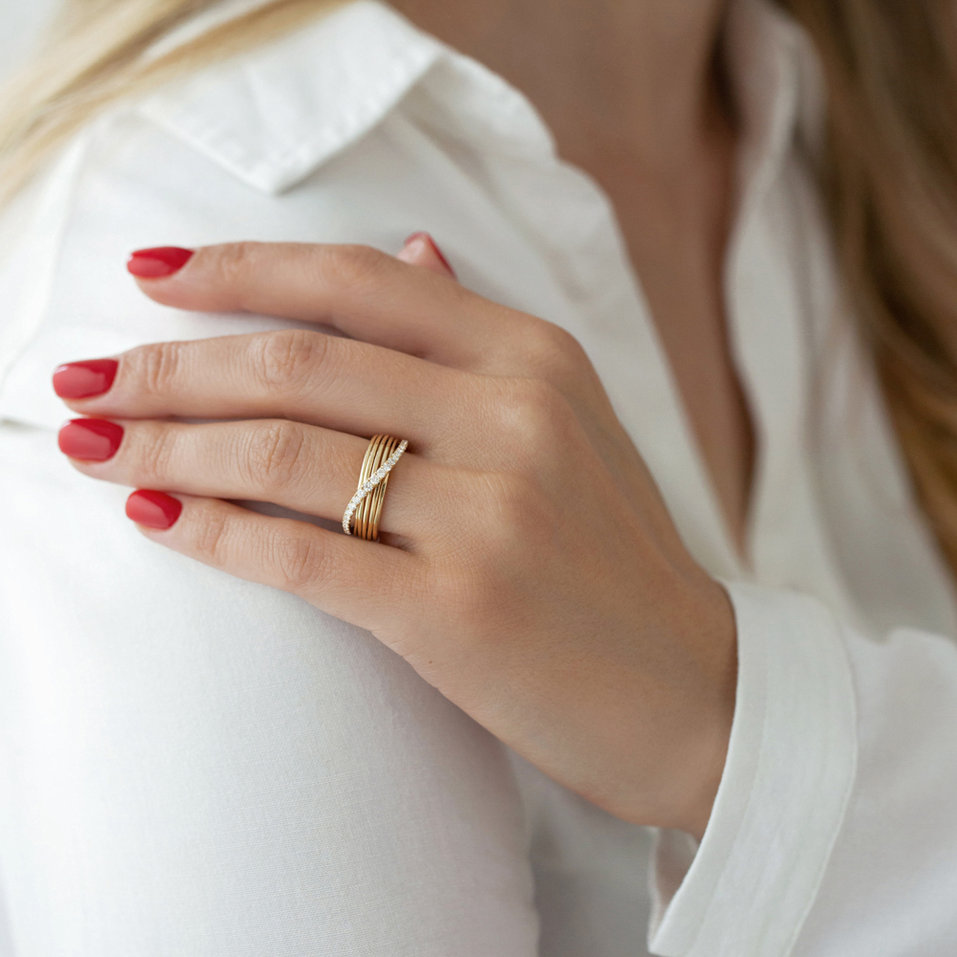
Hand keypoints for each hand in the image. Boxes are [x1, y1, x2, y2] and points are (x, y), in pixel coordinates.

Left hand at [52, 234, 736, 839]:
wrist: (691, 690)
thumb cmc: (614, 559)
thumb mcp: (570, 420)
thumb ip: (479, 338)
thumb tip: (410, 248)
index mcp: (537, 359)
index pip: (358, 281)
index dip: (241, 269)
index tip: (152, 277)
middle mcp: (516, 418)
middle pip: (299, 362)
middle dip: (170, 366)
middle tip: (85, 379)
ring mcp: (491, 513)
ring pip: (284, 452)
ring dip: (165, 443)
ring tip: (89, 443)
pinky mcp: (458, 609)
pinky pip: (301, 553)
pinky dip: (210, 529)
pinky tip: (152, 514)